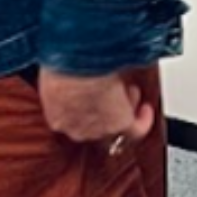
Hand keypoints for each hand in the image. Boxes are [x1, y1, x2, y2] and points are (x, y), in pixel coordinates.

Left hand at [37, 68, 154, 149]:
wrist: (78, 68)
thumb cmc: (61, 66)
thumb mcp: (52, 74)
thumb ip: (58, 82)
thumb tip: (61, 72)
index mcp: (56, 118)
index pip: (70, 122)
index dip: (82, 107)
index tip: (87, 96)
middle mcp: (77, 130)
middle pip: (94, 126)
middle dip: (103, 108)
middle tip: (109, 93)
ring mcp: (100, 130)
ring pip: (115, 126)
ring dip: (122, 108)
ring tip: (127, 91)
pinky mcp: (122, 126)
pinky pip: (136, 129)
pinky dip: (142, 120)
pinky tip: (144, 109)